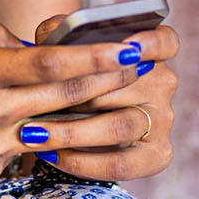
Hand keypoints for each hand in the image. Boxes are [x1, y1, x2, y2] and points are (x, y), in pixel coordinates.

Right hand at [0, 22, 146, 195]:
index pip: (48, 62)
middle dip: (110, 79)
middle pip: (63, 96)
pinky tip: (69, 125)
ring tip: (127, 97)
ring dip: (95, 114)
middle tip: (145, 63)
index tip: (128, 45)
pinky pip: (26, 152)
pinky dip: (48, 137)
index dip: (94, 55)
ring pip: (55, 130)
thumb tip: (30, 43)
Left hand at [20, 17, 179, 181]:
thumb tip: (49, 37)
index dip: (150, 44)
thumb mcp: (66, 50)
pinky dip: (82, 162)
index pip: (164, 42)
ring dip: (71, 132)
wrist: (71, 121)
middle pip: (127, 86)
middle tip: (37, 98)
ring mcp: (163, 120)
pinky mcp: (157, 155)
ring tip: (34, 133)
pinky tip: (53, 155)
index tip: (128, 47)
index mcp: (149, 51)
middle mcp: (162, 84)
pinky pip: (120, 164)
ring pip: (120, 126)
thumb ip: (60, 34)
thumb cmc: (71, 78)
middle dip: (79, 92)